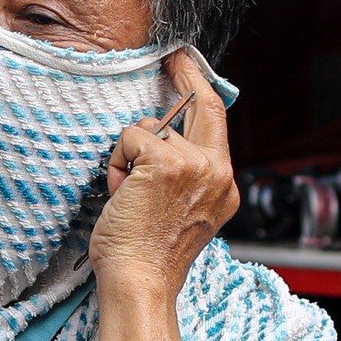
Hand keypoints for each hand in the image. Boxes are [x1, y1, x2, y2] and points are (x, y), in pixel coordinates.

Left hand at [89, 51, 237, 299]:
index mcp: (223, 187)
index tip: (189, 69)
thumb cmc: (147, 257)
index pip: (218, 125)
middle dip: (186, 74)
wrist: (140, 282)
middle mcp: (217, 173)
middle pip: (205, 106)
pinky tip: (121, 191)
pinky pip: (131, 138)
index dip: (203, 90)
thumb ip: (183, 177)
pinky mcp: (165, 163)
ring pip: (152, 130)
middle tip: (172, 57)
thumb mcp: (180, 213)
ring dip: (130, 157)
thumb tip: (158, 139)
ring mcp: (194, 166)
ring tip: (128, 196)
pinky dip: (117, 162)